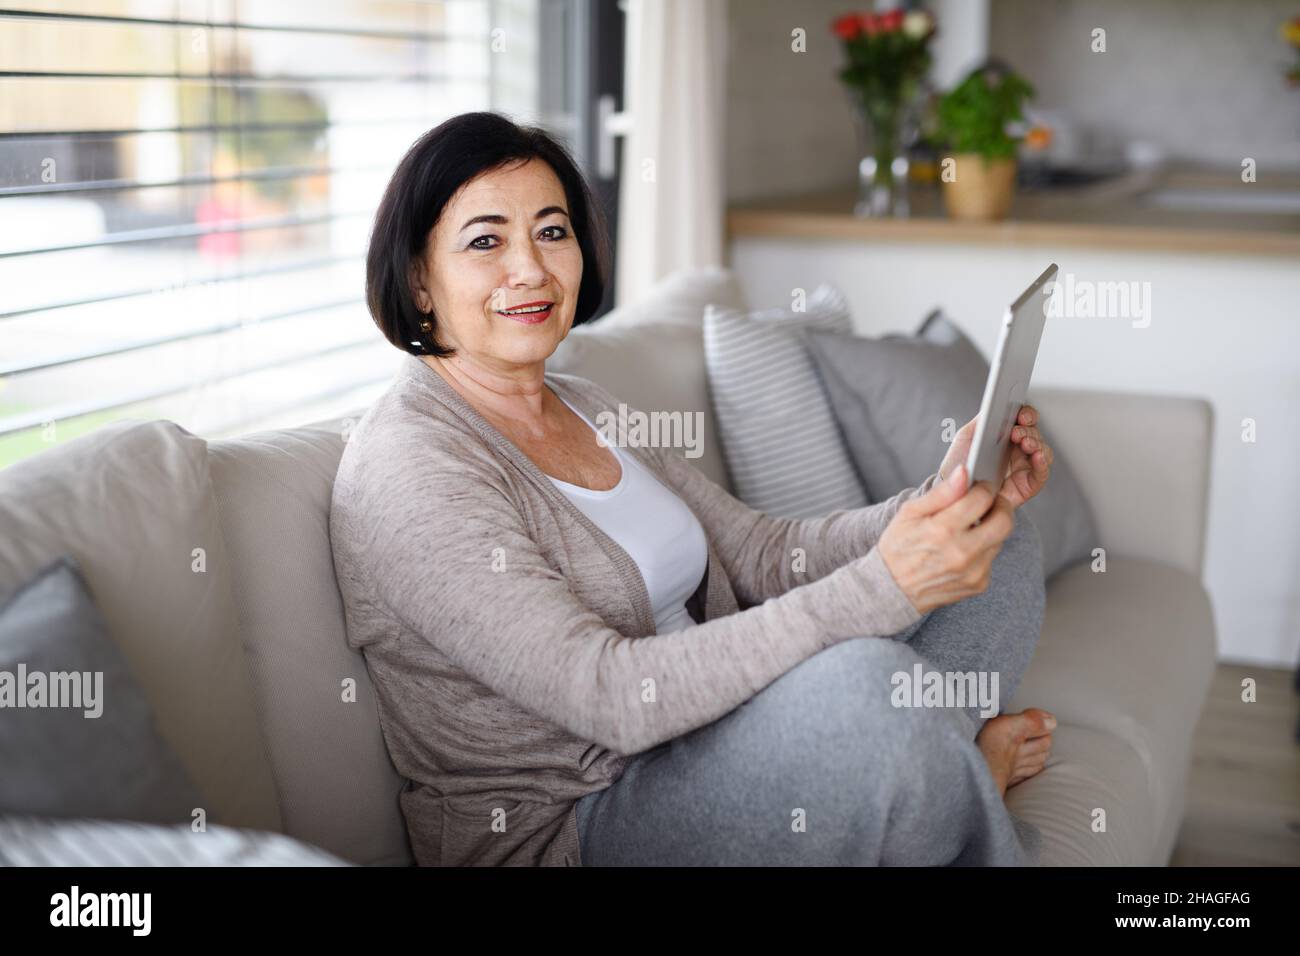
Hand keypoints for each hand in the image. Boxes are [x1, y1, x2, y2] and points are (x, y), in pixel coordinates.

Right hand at [877, 463, 1016, 614]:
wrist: (892, 591)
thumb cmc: (898, 548)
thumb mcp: (910, 513)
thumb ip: (941, 493)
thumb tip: (964, 472)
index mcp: (943, 529)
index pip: (982, 498)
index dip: (983, 488)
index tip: (979, 487)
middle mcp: (962, 552)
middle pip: (1004, 521)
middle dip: (1000, 507)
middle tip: (988, 504)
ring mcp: (973, 571)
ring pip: (1000, 540)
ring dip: (989, 530)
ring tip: (967, 530)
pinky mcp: (979, 584)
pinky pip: (991, 559)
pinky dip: (982, 551)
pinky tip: (961, 552)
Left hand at [938, 404, 1052, 510]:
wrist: (954, 494)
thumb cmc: (960, 465)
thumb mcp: (966, 437)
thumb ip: (982, 420)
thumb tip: (995, 404)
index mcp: (1005, 435)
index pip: (1023, 419)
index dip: (1026, 414)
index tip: (1021, 414)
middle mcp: (1018, 449)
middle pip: (1034, 433)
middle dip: (1028, 429)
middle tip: (1016, 432)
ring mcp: (1024, 466)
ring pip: (1042, 449)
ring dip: (1036, 443)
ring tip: (1025, 443)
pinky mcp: (1028, 484)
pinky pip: (1042, 472)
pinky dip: (1043, 462)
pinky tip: (1037, 456)